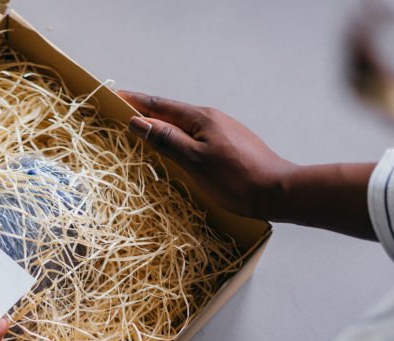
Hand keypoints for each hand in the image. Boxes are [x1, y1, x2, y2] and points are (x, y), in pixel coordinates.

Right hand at [118, 90, 295, 219]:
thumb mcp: (195, 161)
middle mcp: (211, 118)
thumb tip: (139, 121)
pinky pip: (195, 134)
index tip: (116, 96)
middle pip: (172, 112)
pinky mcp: (229, 144)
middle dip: (146, 111)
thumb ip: (167, 140)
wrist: (277, 191)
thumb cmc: (236, 179)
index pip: (161, 106)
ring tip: (142, 128)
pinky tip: (174, 146)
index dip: (137, 102)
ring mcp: (222, 131)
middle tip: (123, 111)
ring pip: (184, 124)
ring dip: (161, 124)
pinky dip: (177, 136)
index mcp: (201, 118)